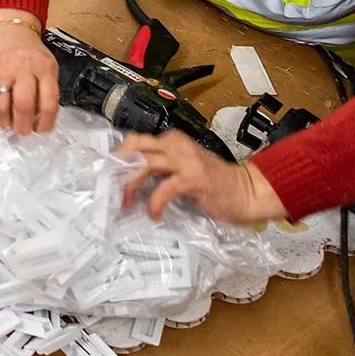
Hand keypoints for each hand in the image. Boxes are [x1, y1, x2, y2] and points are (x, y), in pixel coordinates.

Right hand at [0, 10, 57, 134]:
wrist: (9, 27)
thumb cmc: (29, 49)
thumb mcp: (47, 65)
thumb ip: (46, 89)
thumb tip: (41, 118)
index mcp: (45, 68)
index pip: (48, 104)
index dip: (45, 123)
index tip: (42, 131)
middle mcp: (24, 68)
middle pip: (25, 106)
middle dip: (24, 126)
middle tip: (24, 132)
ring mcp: (4, 70)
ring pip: (3, 106)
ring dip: (7, 122)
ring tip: (10, 126)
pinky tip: (1, 114)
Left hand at [118, 131, 286, 224]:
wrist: (248, 192)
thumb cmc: (214, 185)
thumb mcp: (182, 170)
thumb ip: (160, 169)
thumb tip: (129, 180)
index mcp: (171, 141)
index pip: (135, 141)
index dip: (117, 158)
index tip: (107, 176)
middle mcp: (176, 145)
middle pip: (134, 146)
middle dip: (118, 166)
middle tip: (111, 187)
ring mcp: (185, 160)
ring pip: (144, 163)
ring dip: (130, 184)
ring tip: (127, 203)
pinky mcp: (194, 178)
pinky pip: (164, 188)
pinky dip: (154, 203)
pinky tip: (154, 214)